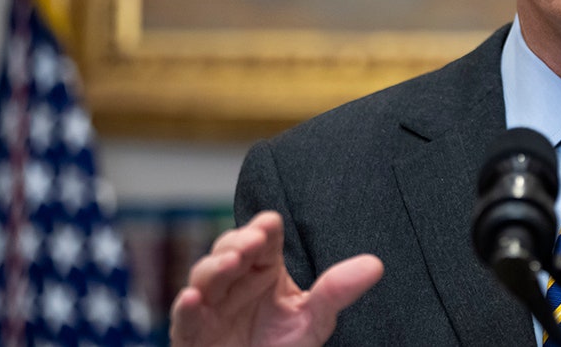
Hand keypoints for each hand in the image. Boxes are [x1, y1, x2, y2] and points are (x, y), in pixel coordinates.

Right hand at [170, 211, 383, 346]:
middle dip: (237, 242)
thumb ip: (337, 291)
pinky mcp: (192, 334)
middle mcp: (235, 281)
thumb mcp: (314, 319)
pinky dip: (185, 308)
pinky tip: (193, 299)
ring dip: (214, 267)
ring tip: (230, 263)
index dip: (264, 229)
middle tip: (252, 243)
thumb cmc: (281, 346)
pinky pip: (184, 319)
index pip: (263, 239)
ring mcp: (210, 306)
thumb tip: (376, 264)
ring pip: (204, 276)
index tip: (270, 224)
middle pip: (229, 249)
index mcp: (263, 269)